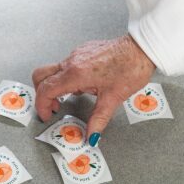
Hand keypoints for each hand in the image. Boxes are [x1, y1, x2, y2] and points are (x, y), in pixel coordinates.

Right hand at [32, 35, 155, 145]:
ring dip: (55, 87)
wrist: (142, 48)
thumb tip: (91, 135)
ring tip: (69, 97)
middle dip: (41, 94)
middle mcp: (71, 62)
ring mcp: (75, 55)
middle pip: (40, 76)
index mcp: (75, 74)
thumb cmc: (130, 68)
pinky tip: (82, 85)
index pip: (45, 90)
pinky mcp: (81, 52)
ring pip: (52, 71)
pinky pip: (65, 66)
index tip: (47, 115)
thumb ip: (98, 119)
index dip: (42, 106)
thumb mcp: (113, 99)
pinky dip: (66, 78)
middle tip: (52, 107)